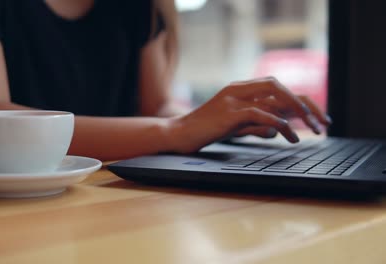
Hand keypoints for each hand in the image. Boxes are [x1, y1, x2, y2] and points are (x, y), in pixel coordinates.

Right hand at [168, 77, 330, 152]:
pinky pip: (260, 113)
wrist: (178, 134)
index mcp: (241, 90)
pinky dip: (278, 123)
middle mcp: (239, 89)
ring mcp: (233, 99)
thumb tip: (276, 130)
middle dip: (306, 104)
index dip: (301, 101)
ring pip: (275, 97)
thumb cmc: (205, 131)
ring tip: (313, 130)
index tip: (317, 118)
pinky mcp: (229, 113)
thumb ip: (255, 125)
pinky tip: (290, 134)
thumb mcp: (235, 127)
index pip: (278, 89)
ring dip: (299, 113)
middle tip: (323, 123)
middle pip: (281, 88)